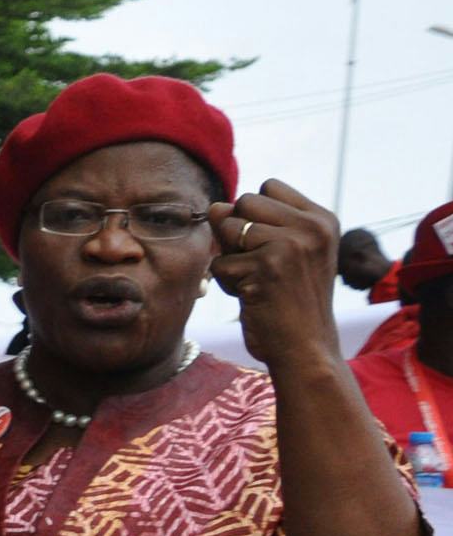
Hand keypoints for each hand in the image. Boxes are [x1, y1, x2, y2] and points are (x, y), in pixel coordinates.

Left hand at [212, 180, 340, 369]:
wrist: (306, 348)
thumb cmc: (290, 303)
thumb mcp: (281, 255)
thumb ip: (251, 224)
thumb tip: (214, 207)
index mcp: (322, 219)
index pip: (269, 187)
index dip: (255, 215)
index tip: (272, 247)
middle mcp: (311, 226)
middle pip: (244, 202)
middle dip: (238, 234)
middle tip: (261, 266)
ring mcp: (290, 244)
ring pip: (227, 228)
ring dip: (231, 259)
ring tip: (257, 282)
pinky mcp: (266, 265)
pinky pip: (220, 263)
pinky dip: (227, 283)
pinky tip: (252, 297)